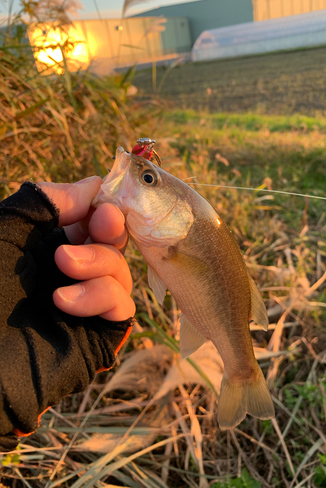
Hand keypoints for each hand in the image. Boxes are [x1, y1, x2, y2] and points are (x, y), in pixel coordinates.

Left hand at [38, 177, 134, 321]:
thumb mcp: (6, 230)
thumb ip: (46, 201)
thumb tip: (93, 185)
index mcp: (45, 246)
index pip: (90, 219)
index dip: (103, 205)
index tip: (101, 199)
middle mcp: (70, 272)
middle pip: (112, 241)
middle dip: (109, 227)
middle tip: (101, 222)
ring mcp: (85, 303)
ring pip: (120, 270)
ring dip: (98, 262)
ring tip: (63, 266)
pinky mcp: (99, 333)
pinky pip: (122, 305)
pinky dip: (101, 296)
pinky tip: (63, 301)